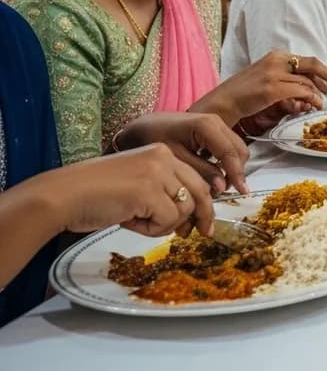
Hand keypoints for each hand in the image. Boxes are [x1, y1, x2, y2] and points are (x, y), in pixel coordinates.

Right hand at [46, 144, 214, 237]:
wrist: (62, 196)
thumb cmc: (94, 194)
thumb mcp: (137, 184)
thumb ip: (164, 192)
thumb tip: (192, 217)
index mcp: (161, 152)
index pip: (196, 178)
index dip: (203, 202)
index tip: (203, 221)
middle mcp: (163, 157)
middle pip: (200, 191)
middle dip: (202, 216)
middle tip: (201, 234)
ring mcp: (157, 173)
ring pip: (185, 209)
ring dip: (165, 224)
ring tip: (137, 221)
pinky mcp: (148, 191)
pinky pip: (167, 220)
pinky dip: (151, 230)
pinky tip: (129, 222)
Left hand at [114, 112, 249, 194]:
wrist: (143, 125)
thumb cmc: (153, 138)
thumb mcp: (176, 158)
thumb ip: (201, 171)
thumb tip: (222, 187)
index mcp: (206, 126)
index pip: (230, 153)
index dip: (237, 174)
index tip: (243, 191)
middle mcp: (216, 121)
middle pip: (239, 150)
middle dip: (236, 171)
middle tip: (226, 191)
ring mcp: (217, 123)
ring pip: (237, 148)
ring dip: (233, 167)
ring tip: (220, 185)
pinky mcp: (214, 128)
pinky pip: (229, 146)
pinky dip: (227, 161)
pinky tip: (216, 173)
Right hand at [192, 52, 326, 126]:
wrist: (224, 101)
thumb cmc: (243, 92)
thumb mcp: (265, 76)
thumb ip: (283, 76)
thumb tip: (305, 85)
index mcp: (274, 56)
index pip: (306, 60)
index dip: (321, 69)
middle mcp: (275, 61)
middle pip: (310, 68)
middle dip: (323, 81)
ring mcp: (274, 75)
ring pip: (306, 82)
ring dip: (316, 95)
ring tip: (318, 104)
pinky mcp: (272, 90)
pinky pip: (300, 93)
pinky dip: (309, 100)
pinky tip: (310, 106)